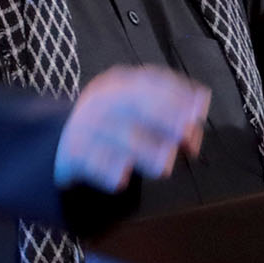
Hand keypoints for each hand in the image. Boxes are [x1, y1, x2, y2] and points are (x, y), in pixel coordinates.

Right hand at [53, 67, 210, 192]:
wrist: (63, 140)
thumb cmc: (113, 125)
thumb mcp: (136, 110)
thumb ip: (169, 112)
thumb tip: (199, 114)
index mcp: (119, 83)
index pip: (151, 81)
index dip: (178, 95)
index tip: (200, 112)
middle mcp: (102, 100)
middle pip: (135, 104)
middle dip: (165, 118)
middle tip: (187, 135)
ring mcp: (86, 125)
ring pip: (118, 136)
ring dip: (145, 150)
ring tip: (165, 166)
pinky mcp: (73, 153)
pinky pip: (92, 162)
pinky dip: (108, 171)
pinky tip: (122, 180)